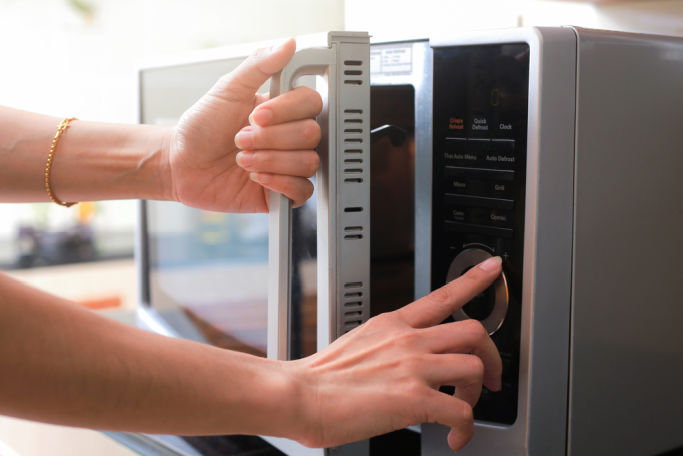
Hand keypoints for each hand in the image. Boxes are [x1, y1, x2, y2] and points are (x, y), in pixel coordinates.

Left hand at [166, 39, 322, 211]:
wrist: (181, 164)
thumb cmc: (201, 128)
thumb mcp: (227, 90)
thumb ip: (259, 65)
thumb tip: (287, 44)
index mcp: (283, 110)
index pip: (311, 104)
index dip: (285, 111)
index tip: (256, 115)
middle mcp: (290, 137)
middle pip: (311, 134)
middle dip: (270, 139)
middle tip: (241, 139)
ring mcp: (288, 165)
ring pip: (308, 163)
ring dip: (270, 161)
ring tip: (243, 160)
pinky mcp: (282, 194)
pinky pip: (302, 191)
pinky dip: (279, 183)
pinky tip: (257, 178)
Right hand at [288, 257, 503, 450]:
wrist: (299, 395)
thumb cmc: (321, 377)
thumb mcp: (359, 342)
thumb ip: (387, 344)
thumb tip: (401, 361)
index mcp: (394, 324)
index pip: (443, 295)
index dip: (474, 279)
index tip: (492, 268)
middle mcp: (409, 340)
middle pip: (474, 331)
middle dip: (491, 357)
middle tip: (490, 379)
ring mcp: (414, 367)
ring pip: (475, 367)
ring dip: (477, 394)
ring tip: (462, 410)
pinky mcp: (414, 399)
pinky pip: (462, 413)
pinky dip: (465, 429)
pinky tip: (454, 437)